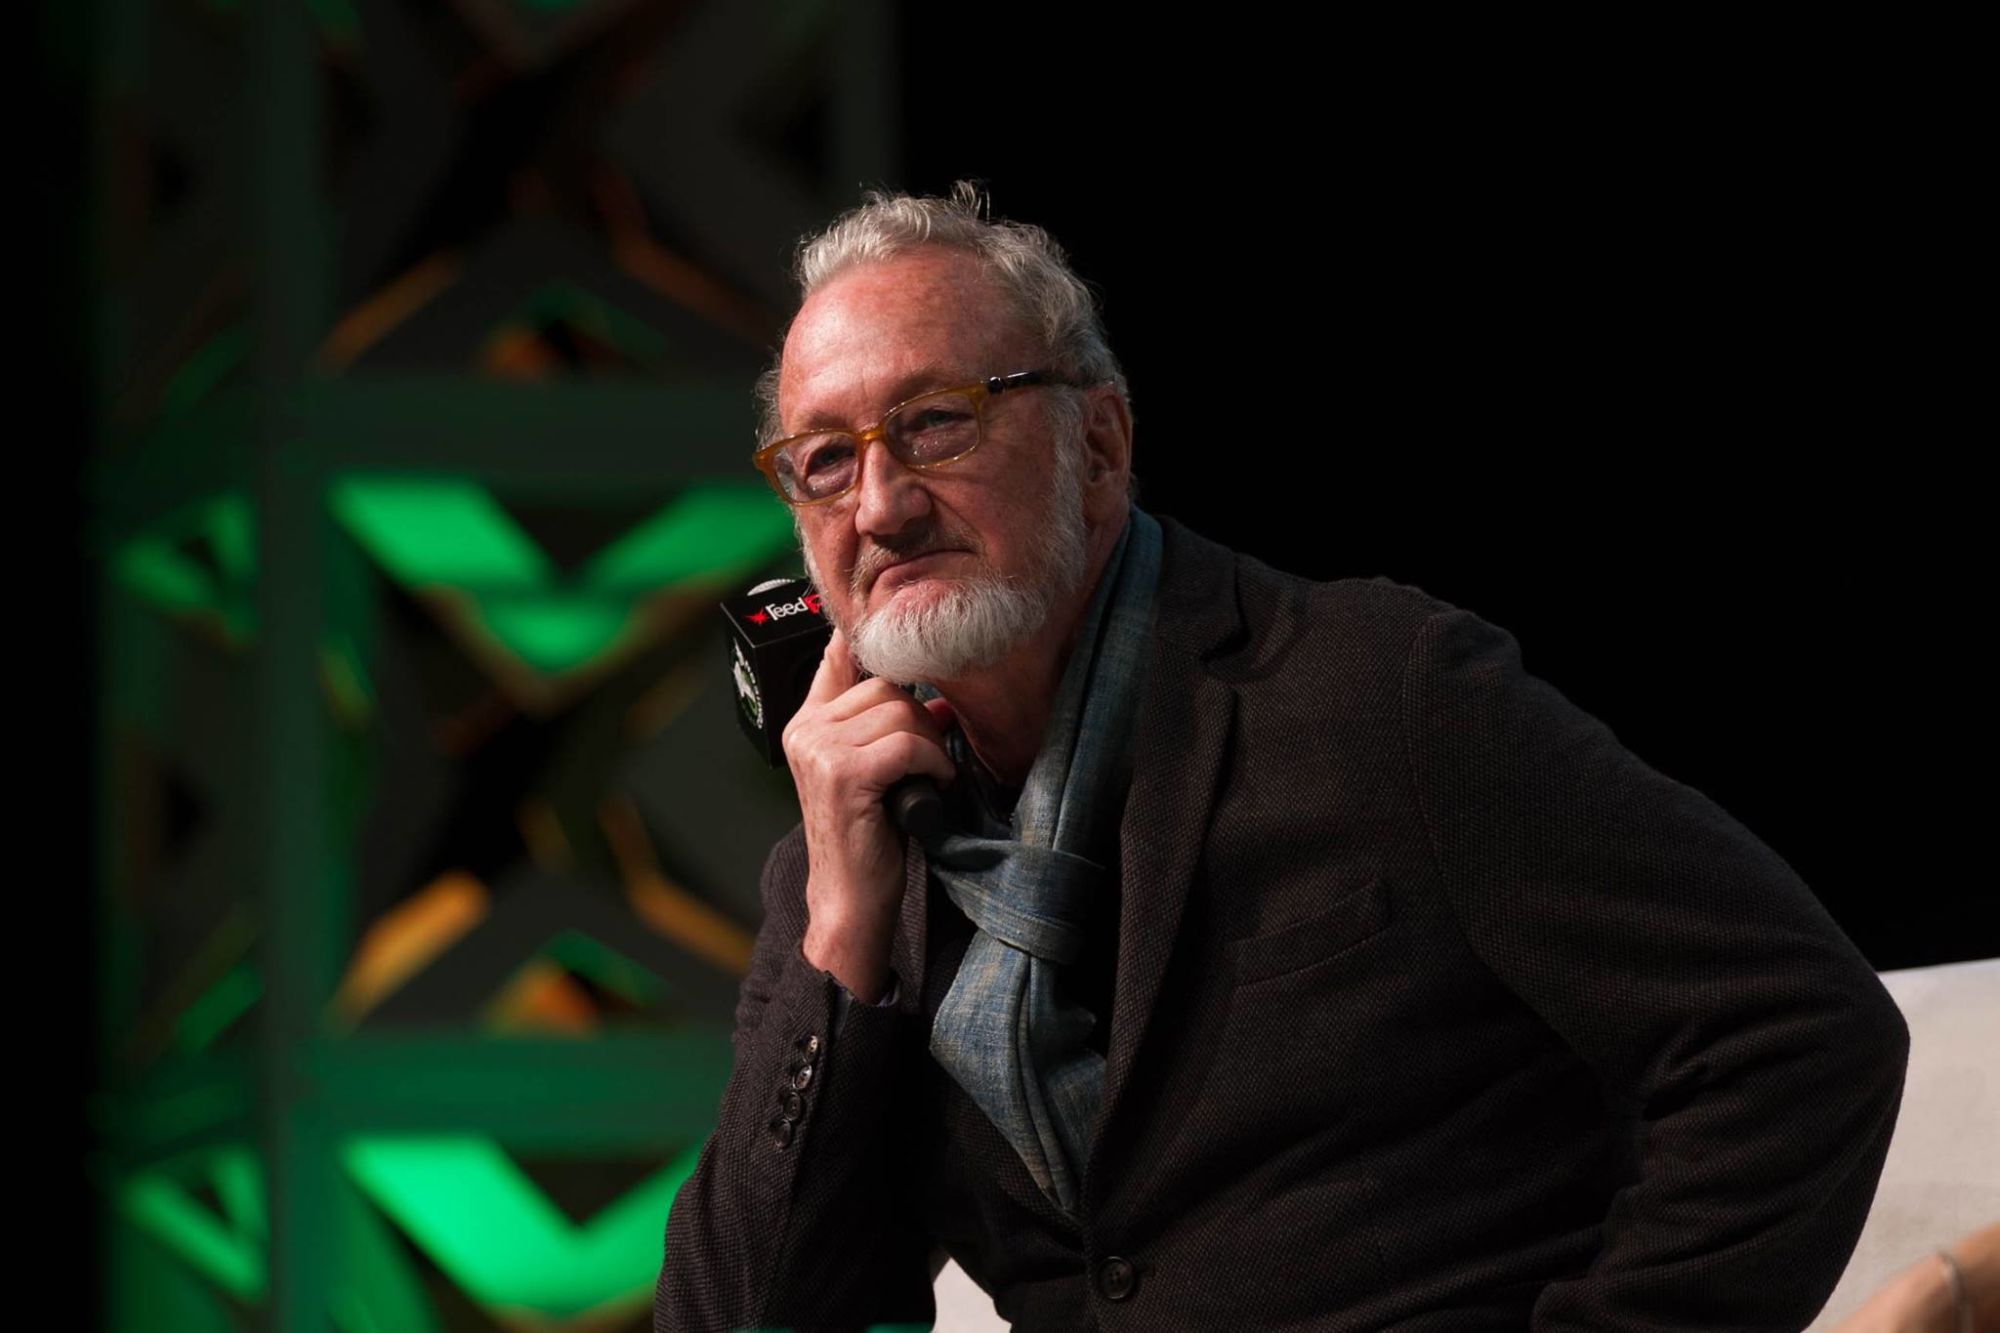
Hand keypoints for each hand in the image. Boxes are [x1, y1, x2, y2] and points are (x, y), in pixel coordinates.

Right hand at [782, 628, 953, 1000]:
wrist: (850, 899)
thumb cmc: (869, 836)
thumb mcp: (874, 770)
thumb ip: (887, 726)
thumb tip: (940, 695)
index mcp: (806, 723)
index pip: (836, 656)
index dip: (864, 636)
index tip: (897, 625)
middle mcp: (805, 729)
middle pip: (886, 684)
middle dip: (922, 717)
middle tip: (931, 757)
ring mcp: (819, 749)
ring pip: (900, 711)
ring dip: (930, 744)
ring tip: (929, 777)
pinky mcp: (843, 774)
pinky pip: (907, 743)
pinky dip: (933, 764)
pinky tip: (931, 788)